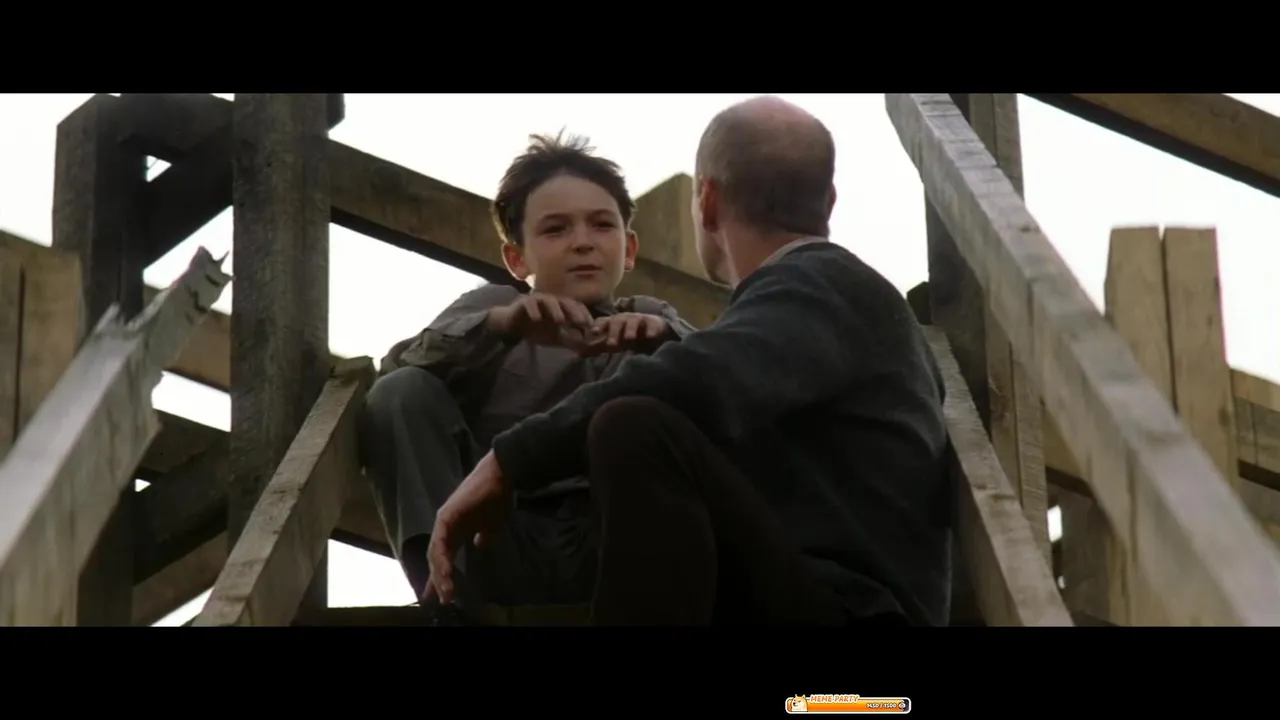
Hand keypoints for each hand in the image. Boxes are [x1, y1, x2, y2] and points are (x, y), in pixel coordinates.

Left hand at [424, 450, 510, 604]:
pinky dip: (441, 559)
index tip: (443, 596)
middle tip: (441, 600)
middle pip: (437, 557)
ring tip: (445, 594)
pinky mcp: (446, 516)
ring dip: (440, 575)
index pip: (446, 556)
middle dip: (439, 580)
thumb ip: (484, 537)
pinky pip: (440, 542)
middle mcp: (446, 526)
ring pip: (436, 553)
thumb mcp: (492, 525)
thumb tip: (479, 545)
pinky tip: (444, 574)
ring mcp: (444, 520)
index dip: (443, 576)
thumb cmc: (498, 498)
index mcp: (457, 529)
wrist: (502, 476)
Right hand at [487, 292, 593, 347]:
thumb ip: (569, 340)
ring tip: (560, 320)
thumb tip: (585, 346)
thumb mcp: (555, 338)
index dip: (584, 314)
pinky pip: (529, 303)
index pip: (576, 306)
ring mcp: (538, 300)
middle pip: (565, 302)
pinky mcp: (523, 302)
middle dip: (574, 312)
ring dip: (556, 309)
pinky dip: (534, 310)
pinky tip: (537, 319)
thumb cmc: (536, 330)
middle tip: (581, 323)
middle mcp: (551, 301)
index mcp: (561, 307)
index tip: (590, 326)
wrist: (513, 326)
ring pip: (549, 301)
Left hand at [578, 312, 669, 355]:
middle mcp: (625, 319)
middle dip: (614, 332)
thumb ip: (597, 347)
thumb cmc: (626, 337)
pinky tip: (650, 336)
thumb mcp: (612, 342)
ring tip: (629, 338)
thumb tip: (579, 353)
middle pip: (617, 322)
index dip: (598, 326)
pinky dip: (652, 329)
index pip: (603, 321)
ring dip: (630, 329)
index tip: (594, 333)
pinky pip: (653, 324)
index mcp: (613, 322)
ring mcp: (640, 319)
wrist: (651, 331)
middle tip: (611, 344)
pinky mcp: (654, 323)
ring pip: (634, 321)